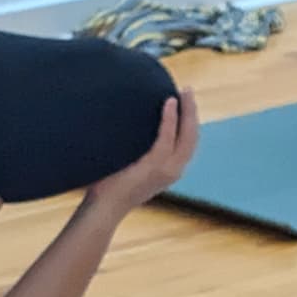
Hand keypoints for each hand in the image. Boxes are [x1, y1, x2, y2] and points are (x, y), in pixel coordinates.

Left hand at [99, 87, 197, 211]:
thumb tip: (129, 123)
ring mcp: (166, 170)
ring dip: (186, 111)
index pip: (188, 142)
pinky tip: (169, 102)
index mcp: (170, 170)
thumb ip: (137, 149)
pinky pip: (166, 137)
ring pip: (186, 135)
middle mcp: (174, 171)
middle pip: (192, 136)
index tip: (185, 100)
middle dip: (192, 111)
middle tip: (188, 89)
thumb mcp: (130, 164)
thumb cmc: (111, 186)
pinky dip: (169, 118)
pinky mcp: (154, 166)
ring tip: (183, 92)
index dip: (190, 120)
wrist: (104, 207)